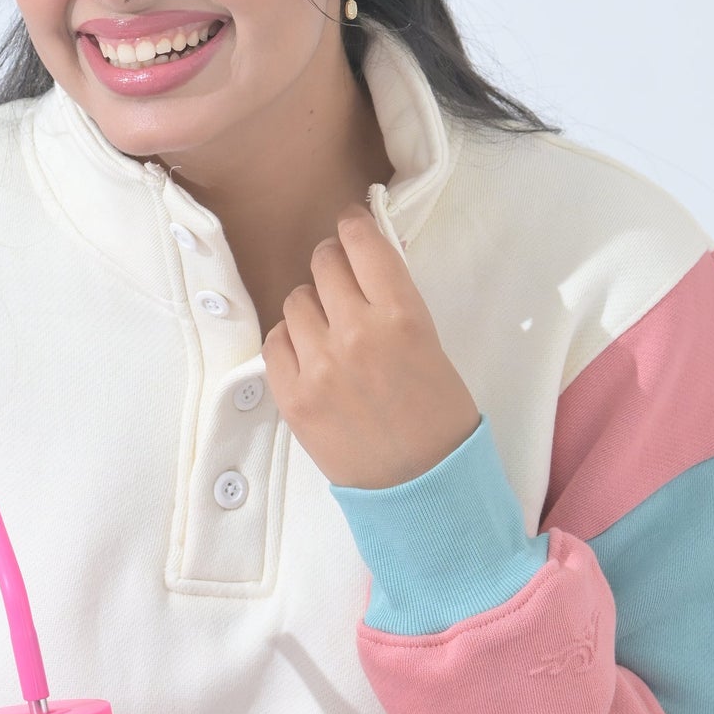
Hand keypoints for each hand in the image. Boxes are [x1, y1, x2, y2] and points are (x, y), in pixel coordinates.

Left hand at [262, 209, 480, 490]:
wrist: (420, 485)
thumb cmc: (438, 415)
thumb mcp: (430, 343)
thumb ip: (394, 302)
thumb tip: (363, 261)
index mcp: (402, 315)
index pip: (362, 242)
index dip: (353, 227)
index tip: (351, 227)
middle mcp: (356, 332)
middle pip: (322, 263)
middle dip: (331, 265)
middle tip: (339, 281)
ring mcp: (318, 365)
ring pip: (295, 301)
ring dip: (311, 308)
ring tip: (330, 333)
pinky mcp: (291, 395)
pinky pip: (275, 342)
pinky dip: (290, 343)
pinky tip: (311, 358)